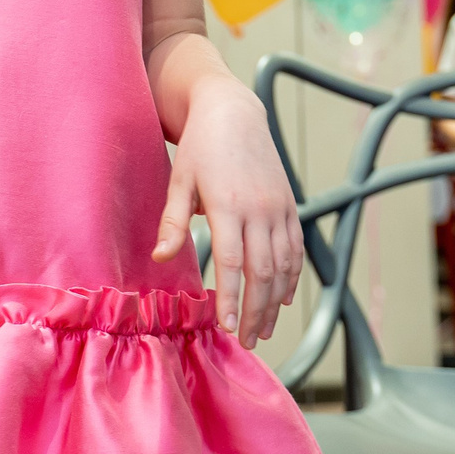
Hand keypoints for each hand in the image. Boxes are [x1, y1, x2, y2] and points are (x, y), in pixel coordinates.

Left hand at [153, 80, 303, 347]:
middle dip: (257, 311)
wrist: (233, 111)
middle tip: (249, 341)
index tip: (229, 328)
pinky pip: (295, 248)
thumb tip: (159, 259)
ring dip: (275, 301)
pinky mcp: (289, 204)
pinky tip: (282, 297)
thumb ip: (173, 222)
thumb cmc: (201, 147)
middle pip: (262, 271)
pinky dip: (292, 276)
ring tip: (265, 329)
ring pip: (283, 264)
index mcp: (228, 204)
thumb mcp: (179, 181)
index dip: (233, 298)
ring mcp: (278, 207)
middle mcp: (259, 209)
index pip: (232, 262)